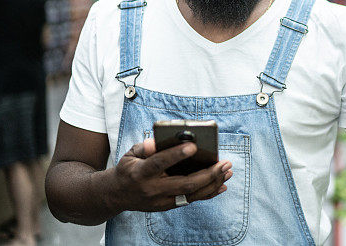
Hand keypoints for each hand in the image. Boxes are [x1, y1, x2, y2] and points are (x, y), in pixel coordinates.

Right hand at [108, 138, 232, 212]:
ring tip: (228, 171)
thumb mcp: (131, 154)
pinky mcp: (168, 206)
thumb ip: (146, 147)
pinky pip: (191, 200)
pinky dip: (208, 193)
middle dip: (208, 173)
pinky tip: (222, 185)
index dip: (175, 155)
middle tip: (225, 162)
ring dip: (213, 183)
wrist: (117, 195)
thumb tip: (158, 140)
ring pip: (192, 195)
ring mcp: (161, 201)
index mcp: (141, 173)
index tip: (193, 146)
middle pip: (184, 184)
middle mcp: (152, 189)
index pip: (159, 163)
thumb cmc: (129, 168)